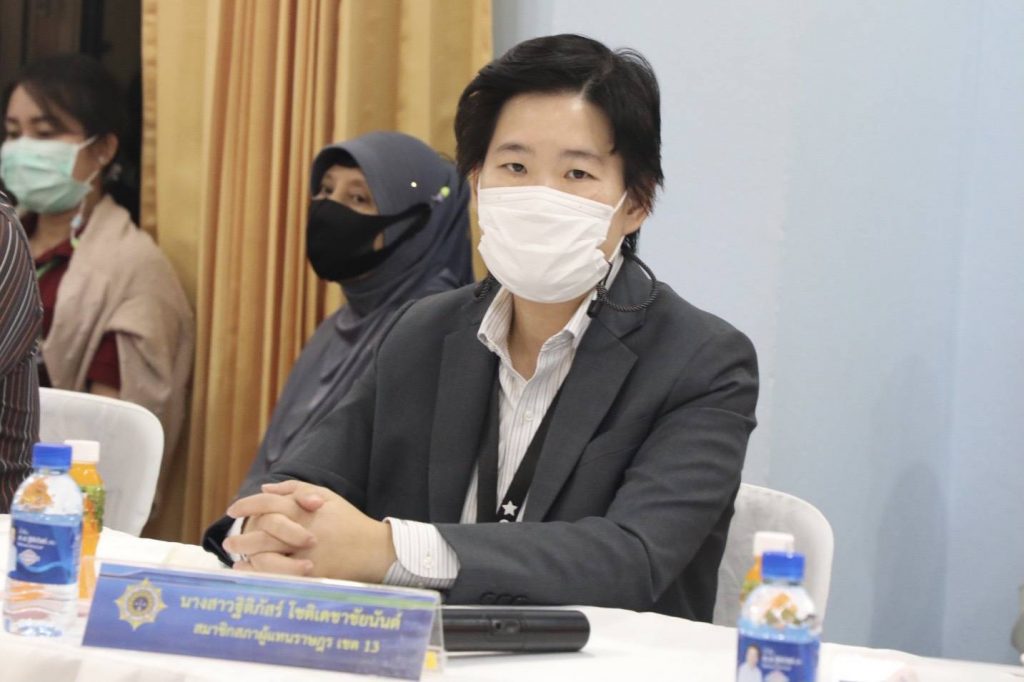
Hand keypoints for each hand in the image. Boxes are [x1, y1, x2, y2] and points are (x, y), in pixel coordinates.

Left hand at [227, 481, 396, 582]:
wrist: (374, 548)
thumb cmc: (348, 520)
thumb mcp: (326, 495)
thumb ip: (295, 489)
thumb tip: (265, 488)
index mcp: (305, 508)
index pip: (268, 503)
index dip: (246, 505)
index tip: (232, 509)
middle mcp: (303, 530)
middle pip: (263, 531)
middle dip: (242, 535)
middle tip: (228, 540)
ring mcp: (307, 553)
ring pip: (268, 554)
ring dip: (247, 556)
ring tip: (235, 557)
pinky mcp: (312, 574)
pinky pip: (279, 574)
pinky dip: (260, 573)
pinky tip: (250, 572)